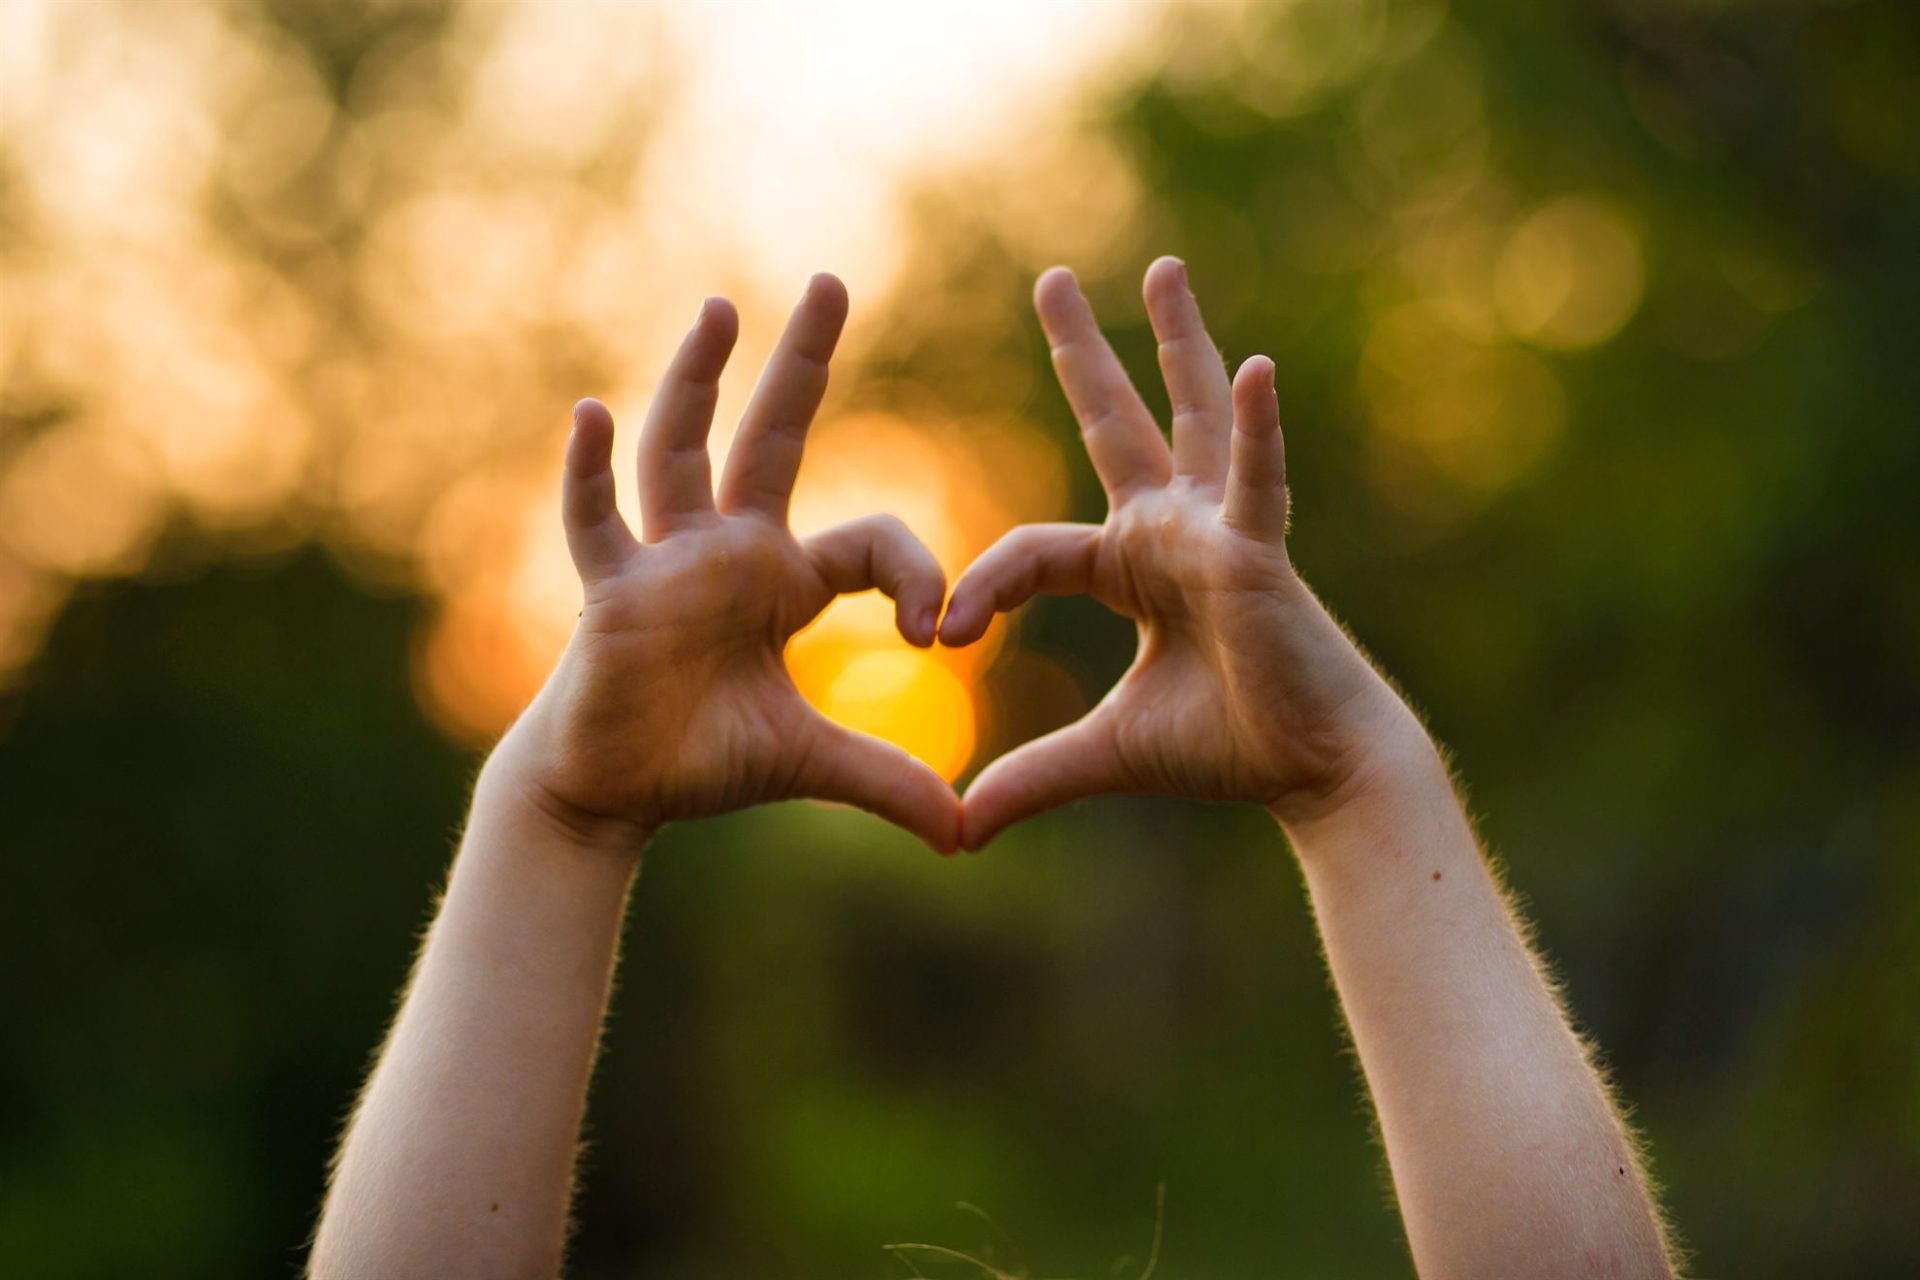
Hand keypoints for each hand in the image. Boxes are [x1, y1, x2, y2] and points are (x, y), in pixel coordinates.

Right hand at [492, 274, 960, 852]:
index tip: (934, 632)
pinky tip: (588, 414)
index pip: (869, 538)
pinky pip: (596, 522)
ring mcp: (664, 561)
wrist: (613, 793)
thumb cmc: (703, 761)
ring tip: (723, 308)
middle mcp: (728, 550)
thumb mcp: (810, 762)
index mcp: (784, 579)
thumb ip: (886, 781)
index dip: (914, 572)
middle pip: (772, 436)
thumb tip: (968, 834)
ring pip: (681, 453)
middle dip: (804, 362)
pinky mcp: (610, 592)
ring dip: (698, 382)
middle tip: (835, 281)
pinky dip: (589, 472)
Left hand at [940, 258, 1428, 848]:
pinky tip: (1256, 364)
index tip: (946, 637)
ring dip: (1176, 341)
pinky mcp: (1261, 549)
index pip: (1035, 551)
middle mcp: (1174, 530)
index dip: (984, 588)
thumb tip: (957, 831)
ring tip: (1159, 269)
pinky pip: (1256, 479)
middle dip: (1083, 354)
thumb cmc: (1224, 749)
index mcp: (1133, 567)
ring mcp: (1221, 529)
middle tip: (1049, 278)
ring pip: (1191, 417)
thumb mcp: (1104, 755)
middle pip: (1116, 423)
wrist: (1312, 773)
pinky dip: (1258, 427)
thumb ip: (1033, 776)